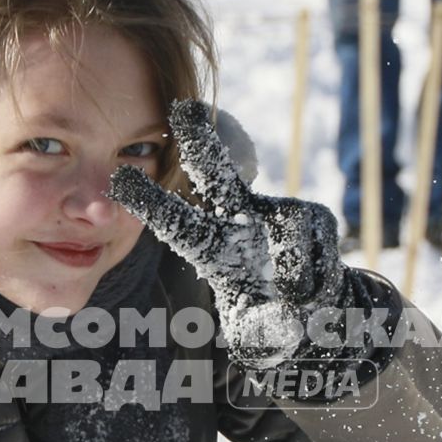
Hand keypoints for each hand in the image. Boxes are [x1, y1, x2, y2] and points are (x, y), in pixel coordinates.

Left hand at [110, 101, 346, 368]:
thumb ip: (263, 328)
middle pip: (218, 176)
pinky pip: (321, 248)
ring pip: (294, 234)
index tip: (120, 178)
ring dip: (300, 274)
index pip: (177, 221)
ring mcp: (281, 215)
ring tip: (298, 299)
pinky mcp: (317, 218)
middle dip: (202, 142)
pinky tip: (316, 288)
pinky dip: (321, 278)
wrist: (318, 312)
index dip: (151, 202)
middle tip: (183, 108)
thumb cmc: (270, 323)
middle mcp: (241, 220)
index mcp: (211, 248)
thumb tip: (280, 319)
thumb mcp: (259, 333)